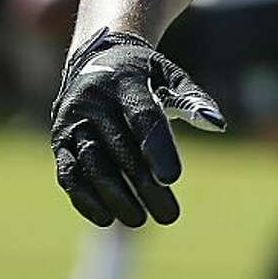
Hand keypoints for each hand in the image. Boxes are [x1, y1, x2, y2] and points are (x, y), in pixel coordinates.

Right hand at [51, 26, 225, 227]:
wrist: (94, 58)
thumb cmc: (143, 73)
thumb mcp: (170, 76)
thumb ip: (193, 101)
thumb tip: (218, 125)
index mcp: (125, 81)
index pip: (142, 117)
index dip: (157, 148)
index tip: (173, 179)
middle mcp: (92, 100)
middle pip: (119, 149)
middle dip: (143, 186)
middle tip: (169, 215)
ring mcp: (71, 121)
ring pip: (91, 165)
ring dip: (114, 197)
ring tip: (140, 220)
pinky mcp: (59, 140)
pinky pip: (69, 173)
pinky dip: (85, 198)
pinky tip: (107, 218)